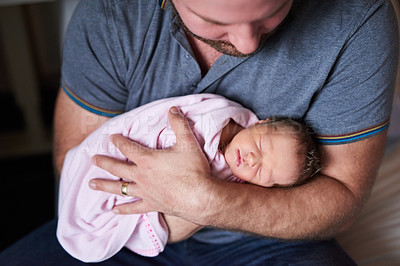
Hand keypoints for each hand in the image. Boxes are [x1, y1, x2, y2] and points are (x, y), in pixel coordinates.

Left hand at [89, 107, 212, 222]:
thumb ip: (179, 124)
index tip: (111, 137)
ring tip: (91, 184)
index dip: (118, 141)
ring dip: (105, 185)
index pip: (128, 147)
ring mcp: (145, 192)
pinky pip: (134, 208)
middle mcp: (141, 176)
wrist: (200, 197)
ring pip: (119, 188)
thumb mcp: (188, 142)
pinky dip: (123, 210)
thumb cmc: (193, 170)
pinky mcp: (152, 204)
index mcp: (147, 159)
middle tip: (93, 160)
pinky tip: (114, 211)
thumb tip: (172, 109)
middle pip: (117, 168)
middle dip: (104, 162)